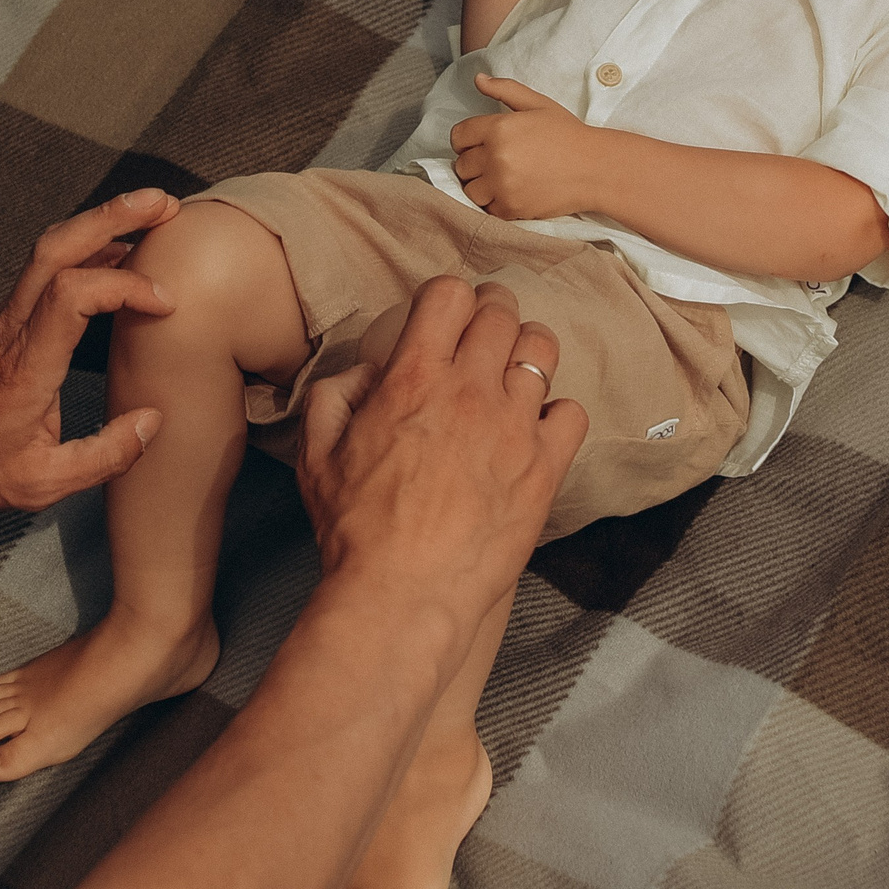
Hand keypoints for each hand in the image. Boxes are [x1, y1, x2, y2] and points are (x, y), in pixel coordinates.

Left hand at [0, 188, 180, 513]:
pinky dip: (87, 247)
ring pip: (49, 248)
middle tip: (165, 205)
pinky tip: (120, 253)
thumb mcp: (41, 484)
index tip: (163, 302)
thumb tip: (151, 422)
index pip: (71, 296)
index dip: (124, 286)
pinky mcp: (7, 318)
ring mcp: (6, 318)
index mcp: (23, 367)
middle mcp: (12, 330)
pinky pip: (47, 267)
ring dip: (101, 222)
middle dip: (113, 216)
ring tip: (152, 215)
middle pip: (57, 248)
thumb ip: (104, 455)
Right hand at [297, 278, 585, 615]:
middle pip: (501, 312)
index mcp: (413, 377)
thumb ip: (335, 395)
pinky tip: (535, 428)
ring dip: (526, 351)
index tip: (444, 317)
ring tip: (513, 371)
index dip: (447, 298)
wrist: (402, 594)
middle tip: (483, 333)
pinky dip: (556, 412)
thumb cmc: (355, 531)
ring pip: (542, 349)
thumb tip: (367, 370)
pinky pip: (571, 411)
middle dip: (491, 312)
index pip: (449, 294)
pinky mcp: (544, 467)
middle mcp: (469, 390)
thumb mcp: (316, 453)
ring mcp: (514, 427)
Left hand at [448, 74, 599, 219]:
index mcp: (498, 128)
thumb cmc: (568, 134)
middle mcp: (495, 157)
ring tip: (501, 180)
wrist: (595, 168)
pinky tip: (512, 193)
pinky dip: (496, 204)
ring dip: (481, 186)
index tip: (481, 145)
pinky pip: (487, 209)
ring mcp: (502, 185)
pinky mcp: (511, 208)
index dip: (467, 140)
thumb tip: (478, 78)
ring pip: (470, 190)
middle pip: (461, 165)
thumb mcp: (538, 104)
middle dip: (474, 164)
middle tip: (496, 163)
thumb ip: (505, 90)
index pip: (458, 137)